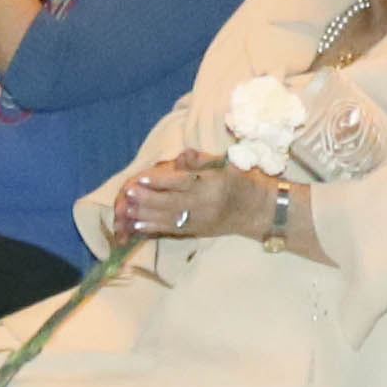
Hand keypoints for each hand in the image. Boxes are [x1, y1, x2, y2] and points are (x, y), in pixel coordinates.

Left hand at [106, 154, 264, 245]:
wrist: (260, 211)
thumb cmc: (243, 182)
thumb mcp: (228, 164)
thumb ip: (203, 159)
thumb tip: (181, 155)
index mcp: (213, 184)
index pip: (182, 182)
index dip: (160, 181)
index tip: (141, 179)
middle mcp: (206, 205)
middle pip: (171, 202)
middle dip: (147, 199)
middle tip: (128, 194)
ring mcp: (201, 220)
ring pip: (169, 218)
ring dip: (146, 215)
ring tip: (127, 210)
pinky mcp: (199, 231)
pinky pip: (173, 230)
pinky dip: (155, 228)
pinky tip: (139, 225)